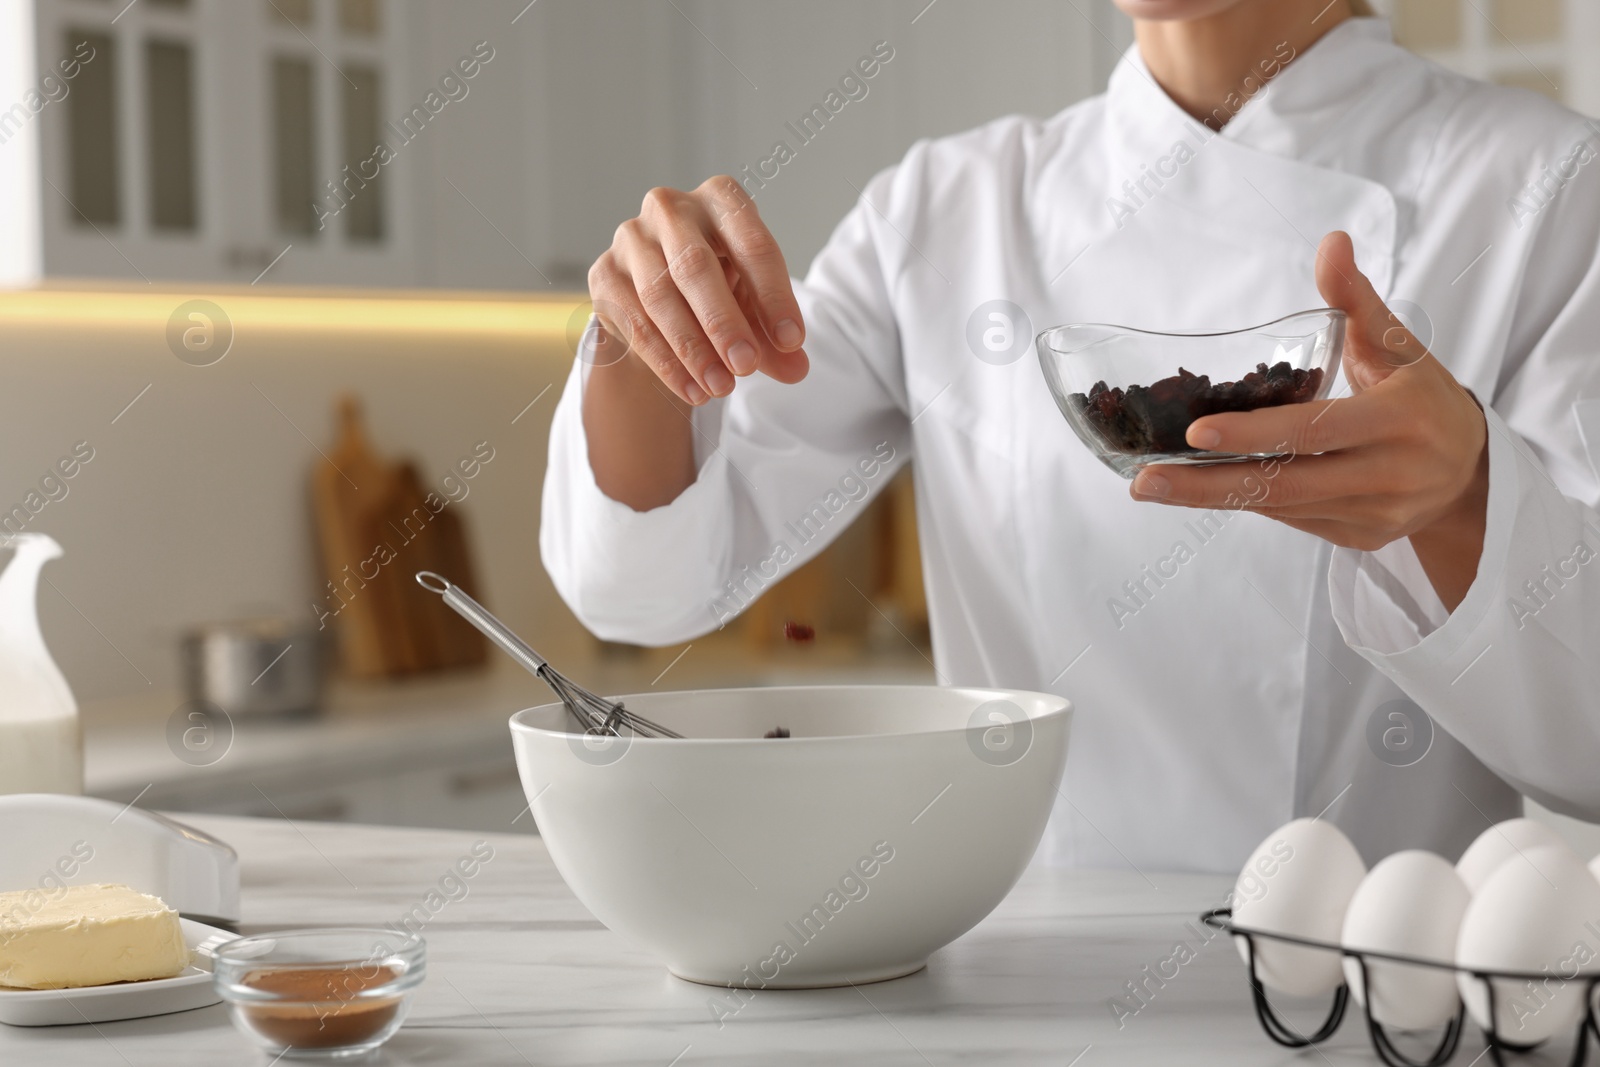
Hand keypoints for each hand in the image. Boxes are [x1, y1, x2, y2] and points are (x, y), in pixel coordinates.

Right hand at [586, 177, 808, 405]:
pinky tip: (693, 390)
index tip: (791, 342)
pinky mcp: (605, 272)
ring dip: (693, 349)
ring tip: (721, 387)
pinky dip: (666, 361)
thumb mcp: (754, 306)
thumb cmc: (721, 286)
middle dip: (724, 322)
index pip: (752, 245)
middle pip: (695, 266)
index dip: (774, 295)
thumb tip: (796, 369)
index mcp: (721, 198)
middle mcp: (672, 207)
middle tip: (747, 366)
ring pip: (659, 295)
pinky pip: (634, 321)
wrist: (660, 293)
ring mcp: (631, 237)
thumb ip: (774, 335)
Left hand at [1129, 231, 1489, 608]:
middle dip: (1207, 484)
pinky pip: (1291, 519)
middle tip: (1144, 479)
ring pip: (1281, 507)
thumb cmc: (1421, 395)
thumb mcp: (1399, 344)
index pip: (1316, 429)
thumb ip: (1355, 298)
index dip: (1257, 434)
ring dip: (1211, 498)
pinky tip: (1199, 489)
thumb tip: (1331, 242)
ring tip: (1152, 486)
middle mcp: (1390, 474)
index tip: (1197, 433)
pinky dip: (1246, 501)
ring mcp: (1375, 513)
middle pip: (1286, 482)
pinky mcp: (1360, 538)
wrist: (1470, 470)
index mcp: (1400, 419)